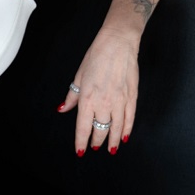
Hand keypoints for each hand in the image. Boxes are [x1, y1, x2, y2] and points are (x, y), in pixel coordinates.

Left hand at [57, 28, 138, 155]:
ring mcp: (119, 101)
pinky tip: (123, 137)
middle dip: (97, 141)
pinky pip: (130, 119)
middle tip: (94, 147)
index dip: (81, 141)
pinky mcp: (132, 97)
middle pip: (100, 129)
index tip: (80, 150)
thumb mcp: (79, 76)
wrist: (118, 44)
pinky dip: (126, 130)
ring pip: (116, 128)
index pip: (83, 127)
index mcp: (87, 98)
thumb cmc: (97, 56)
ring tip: (110, 148)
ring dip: (112, 140)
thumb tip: (63, 109)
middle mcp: (103, 102)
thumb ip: (72, 96)